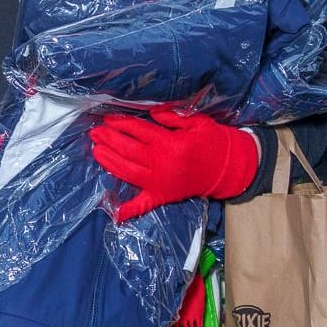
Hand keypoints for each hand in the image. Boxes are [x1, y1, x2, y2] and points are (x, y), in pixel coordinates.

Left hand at [89, 105, 257, 221]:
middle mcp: (162, 164)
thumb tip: (151, 113)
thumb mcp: (197, 123)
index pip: (138, 131)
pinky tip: (114, 212)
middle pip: (127, 150)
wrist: (231, 169)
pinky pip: (144, 204)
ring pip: (127, 172)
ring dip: (109, 161)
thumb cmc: (214, 142)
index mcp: (170, 144)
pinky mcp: (163, 196)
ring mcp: (160, 182)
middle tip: (95, 132)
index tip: (108, 119)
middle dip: (109, 139)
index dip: (120, 123)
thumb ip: (172, 118)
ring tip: (96, 150)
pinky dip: (129, 210)